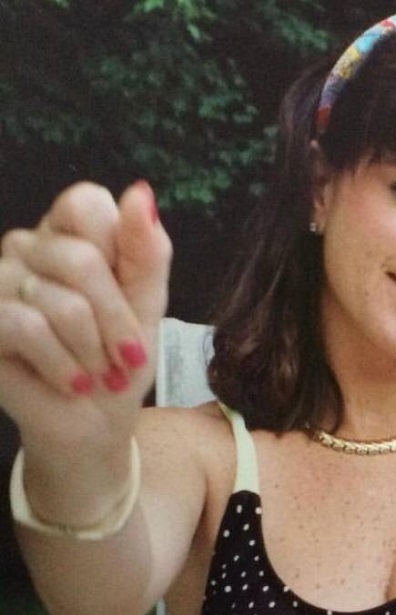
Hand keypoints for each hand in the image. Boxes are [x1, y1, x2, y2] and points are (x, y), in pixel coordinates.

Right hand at [0, 180, 171, 446]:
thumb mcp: (148, 304)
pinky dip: (64, 364)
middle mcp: (26, 247)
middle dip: (117, 321)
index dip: (120, 252)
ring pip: (60, 301)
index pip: (86, 203)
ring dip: (93, 350)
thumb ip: (147, 251)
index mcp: (69, 234)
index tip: (135, 297)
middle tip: (128, 359)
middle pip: (82, 260)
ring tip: (100, 375)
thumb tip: (141, 191)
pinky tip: (75, 383)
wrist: (94, 422)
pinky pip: (27, 329)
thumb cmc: (120, 359)